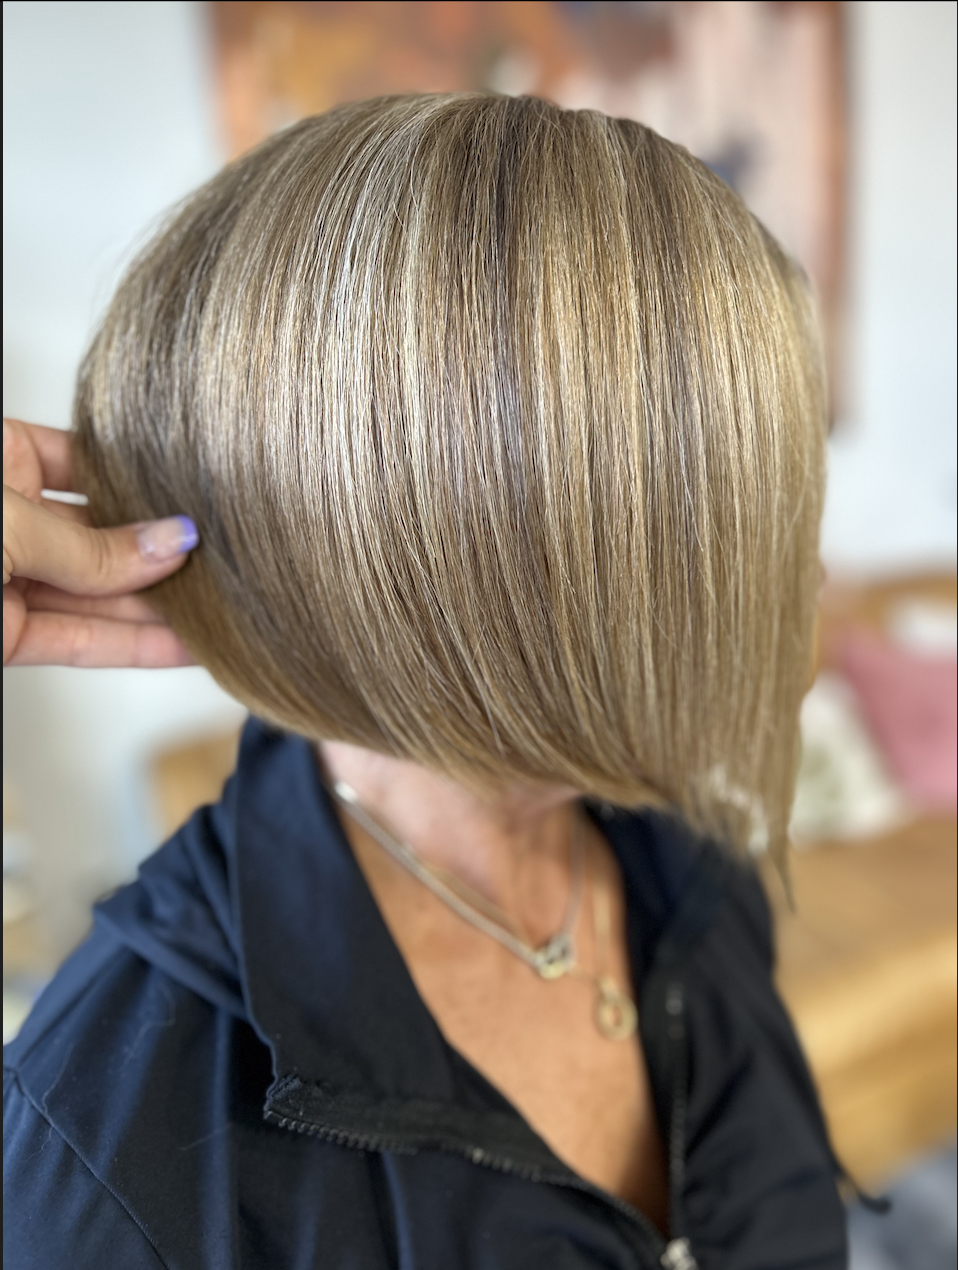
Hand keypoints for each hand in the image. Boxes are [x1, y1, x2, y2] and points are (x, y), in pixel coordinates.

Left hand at [3, 418, 197, 667]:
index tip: (191, 496)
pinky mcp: (8, 637)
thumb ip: (90, 546)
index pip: (81, 463)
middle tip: (220, 561)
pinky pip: (82, 640)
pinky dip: (135, 648)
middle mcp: (8, 523)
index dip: (136, 481)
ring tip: (222, 608)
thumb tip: (169, 544)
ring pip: (99, 595)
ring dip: (160, 608)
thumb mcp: (8, 523)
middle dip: (161, 553)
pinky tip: (185, 645)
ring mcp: (10, 581)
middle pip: (101, 537)